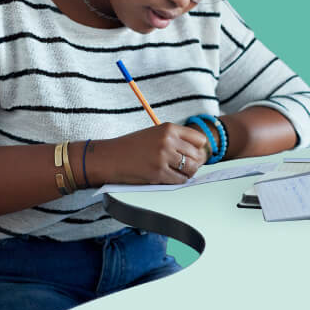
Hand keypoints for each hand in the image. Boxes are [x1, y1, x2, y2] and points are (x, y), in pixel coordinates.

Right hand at [91, 123, 210, 185]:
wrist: (110, 157)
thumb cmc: (130, 147)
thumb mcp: (154, 134)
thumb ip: (174, 140)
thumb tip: (196, 153)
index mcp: (169, 128)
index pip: (199, 139)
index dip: (198, 149)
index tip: (193, 154)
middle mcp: (168, 141)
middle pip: (198, 155)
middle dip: (195, 163)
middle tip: (187, 167)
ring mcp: (164, 157)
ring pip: (191, 169)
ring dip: (188, 173)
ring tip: (179, 173)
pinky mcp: (158, 173)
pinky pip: (180, 180)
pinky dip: (178, 181)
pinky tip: (170, 178)